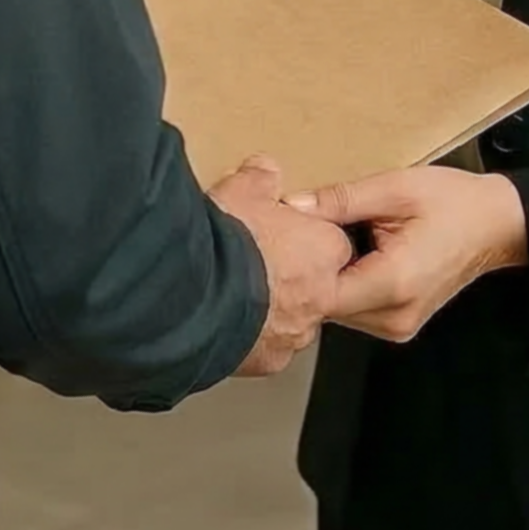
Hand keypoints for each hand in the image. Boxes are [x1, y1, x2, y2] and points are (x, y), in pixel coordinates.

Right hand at [210, 155, 353, 376]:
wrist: (197, 293)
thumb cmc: (227, 243)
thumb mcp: (242, 190)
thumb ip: (259, 179)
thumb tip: (263, 171)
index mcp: (323, 249)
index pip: (331, 243)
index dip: (305, 236)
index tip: (284, 233)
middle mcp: (320, 294)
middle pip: (317, 284)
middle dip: (293, 275)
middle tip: (260, 262)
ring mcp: (297, 331)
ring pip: (294, 319)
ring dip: (274, 307)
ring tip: (236, 290)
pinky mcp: (270, 358)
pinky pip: (266, 346)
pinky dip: (251, 335)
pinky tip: (225, 318)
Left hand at [290, 164, 528, 344]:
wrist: (497, 225)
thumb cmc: (454, 203)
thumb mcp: (394, 188)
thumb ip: (340, 200)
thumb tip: (291, 207)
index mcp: (394, 283)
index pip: (321, 294)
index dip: (297, 267)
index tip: (282, 240)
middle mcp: (395, 316)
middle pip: (325, 304)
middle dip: (308, 270)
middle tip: (297, 233)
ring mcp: (398, 325)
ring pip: (336, 309)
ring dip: (325, 278)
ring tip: (324, 240)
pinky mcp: (399, 323)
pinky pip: (354, 308)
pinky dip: (343, 283)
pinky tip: (345, 255)